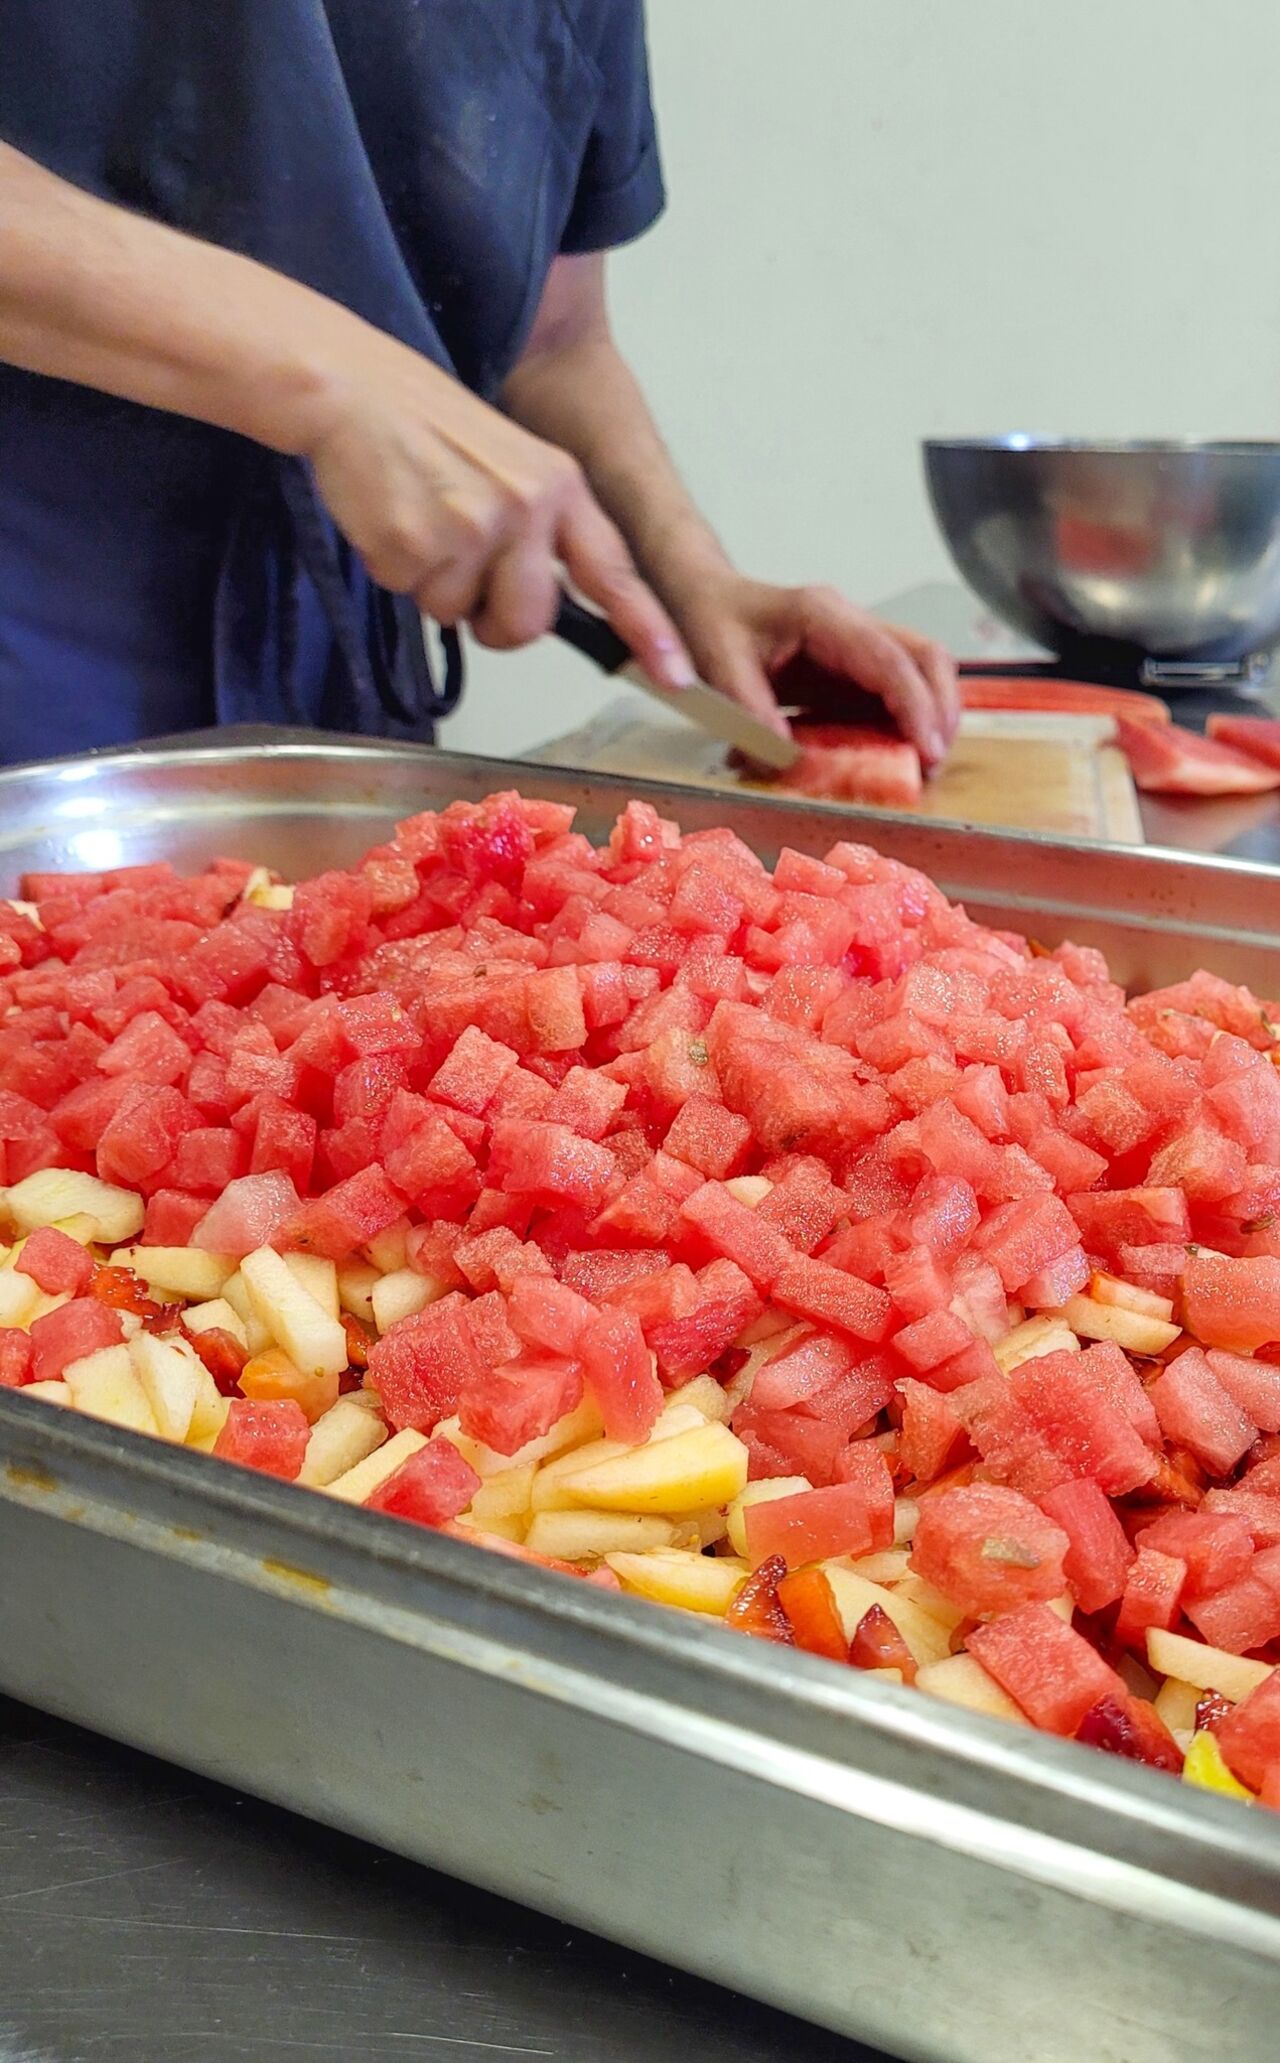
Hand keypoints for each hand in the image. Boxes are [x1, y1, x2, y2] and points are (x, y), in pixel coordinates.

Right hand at [300, 331, 695, 688]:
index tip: (675, 671)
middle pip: (527, 623)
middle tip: (462, 569)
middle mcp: (526, 507)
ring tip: (423, 523)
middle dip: (494, 620)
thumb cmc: (429, 430)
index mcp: (559, 486)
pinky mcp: (416, 544)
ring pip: (462, 616)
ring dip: (436, 589)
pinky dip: (396, 572)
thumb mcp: (512, 464)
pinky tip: (393, 518)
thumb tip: (545, 605)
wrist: (354, 390)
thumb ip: (543, 531)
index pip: (612, 570)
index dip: (645, 626)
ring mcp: (471, 526)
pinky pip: (413, 598)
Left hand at [667, 572, 960, 766]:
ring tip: (928, 761)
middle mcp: (852, 620)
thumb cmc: (713, 625)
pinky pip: (901, 685)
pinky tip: (906, 750)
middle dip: (942, 709)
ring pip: (923, 666)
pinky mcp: (858, 661)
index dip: (916, 705)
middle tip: (935, 762)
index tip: (928, 750)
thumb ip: (752, 710)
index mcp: (822, 615)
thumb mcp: (719, 666)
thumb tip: (789, 757)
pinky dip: (912, 717)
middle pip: (925, 655)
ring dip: (935, 713)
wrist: (709, 599)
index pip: (889, 658)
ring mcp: (860, 638)